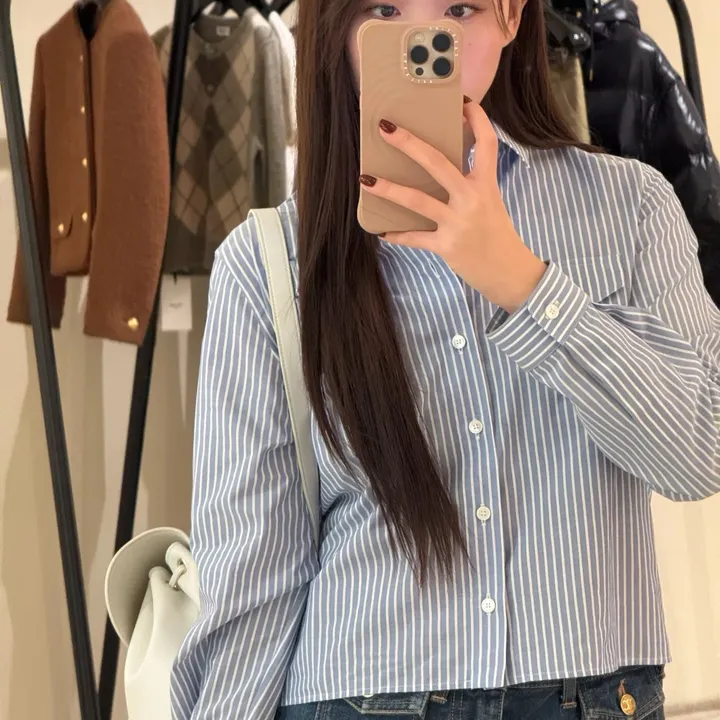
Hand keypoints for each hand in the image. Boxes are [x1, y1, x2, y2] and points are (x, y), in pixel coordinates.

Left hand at [359, 99, 546, 313]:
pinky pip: (415, 238)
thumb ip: (470, 185)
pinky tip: (381, 232)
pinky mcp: (446, 246)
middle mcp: (471, 199)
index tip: (462, 101)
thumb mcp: (491, 203)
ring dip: (388, 189)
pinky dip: (397, 235)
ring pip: (417, 201)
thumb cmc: (497, 235)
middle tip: (385, 128)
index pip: (486, 143)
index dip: (476, 119)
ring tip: (365, 180)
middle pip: (437, 163)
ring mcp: (457, 223)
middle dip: (409, 144)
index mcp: (486, 185)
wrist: (508, 272)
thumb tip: (438, 169)